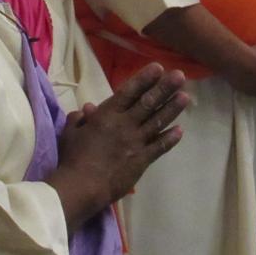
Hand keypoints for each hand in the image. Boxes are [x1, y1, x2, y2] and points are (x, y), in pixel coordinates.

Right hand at [49, 63, 186, 229]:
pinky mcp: (142, 160)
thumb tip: (87, 108)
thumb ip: (78, 118)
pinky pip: (159, 147)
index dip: (144, 79)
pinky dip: (170, 138)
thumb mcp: (70, 133)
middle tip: (180, 76)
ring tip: (185, 97)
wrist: (82, 186)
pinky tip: (180, 131)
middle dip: (165, 88)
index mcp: (106, 115)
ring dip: (172, 109)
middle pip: (148, 102)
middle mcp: (125, 125)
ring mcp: (135, 142)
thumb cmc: (72, 158)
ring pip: (158, 122)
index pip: (129, 91)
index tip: (158, 68)